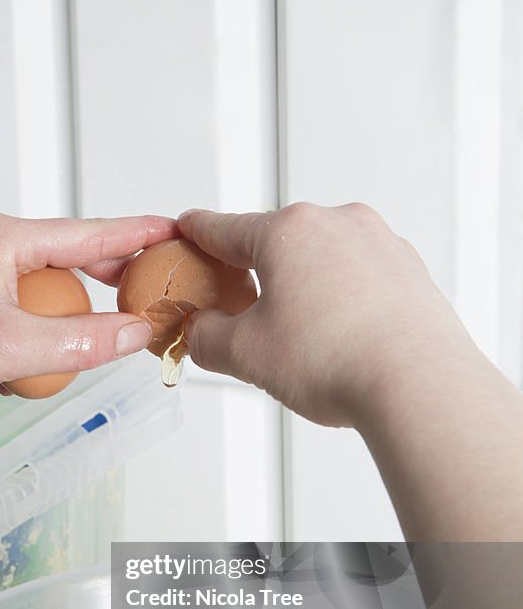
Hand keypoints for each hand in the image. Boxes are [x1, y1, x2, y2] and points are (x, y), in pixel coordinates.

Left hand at [0, 211, 177, 458]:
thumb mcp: (11, 349)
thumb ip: (82, 341)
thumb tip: (136, 333)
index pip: (85, 232)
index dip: (135, 234)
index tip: (172, 231)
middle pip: (68, 254)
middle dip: (110, 276)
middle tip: (153, 291)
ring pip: (45, 284)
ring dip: (72, 313)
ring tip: (102, 336)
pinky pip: (21, 305)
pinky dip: (41, 329)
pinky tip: (44, 360)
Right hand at [178, 202, 475, 427]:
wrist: (419, 385)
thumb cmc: (337, 361)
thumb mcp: (245, 354)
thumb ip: (207, 337)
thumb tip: (200, 331)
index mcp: (288, 231)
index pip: (225, 227)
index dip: (197, 233)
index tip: (188, 229)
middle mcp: (338, 223)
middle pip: (277, 243)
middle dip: (256, 273)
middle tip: (241, 315)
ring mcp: (380, 243)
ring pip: (323, 260)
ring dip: (303, 288)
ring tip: (298, 339)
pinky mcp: (410, 271)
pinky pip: (360, 277)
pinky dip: (342, 299)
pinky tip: (339, 339)